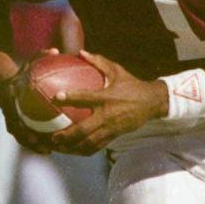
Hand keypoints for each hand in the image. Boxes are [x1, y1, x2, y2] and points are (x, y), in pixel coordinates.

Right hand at [0, 65, 57, 154]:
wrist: (0, 82)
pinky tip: (49, 147)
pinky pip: (25, 135)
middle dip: (31, 141)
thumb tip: (55, 50)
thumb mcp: (27, 63)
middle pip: (18, 131)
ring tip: (48, 151)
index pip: (15, 115)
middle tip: (46, 148)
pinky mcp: (16, 124)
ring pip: (21, 136)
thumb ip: (40, 56)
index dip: (24, 126)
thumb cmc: (19, 72)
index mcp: (10, 100)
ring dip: (33, 145)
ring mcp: (11, 120)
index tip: (36, 132)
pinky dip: (35, 142)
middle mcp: (10, 113)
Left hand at [49, 51, 168, 154]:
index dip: (70, 98)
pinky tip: (72, 151)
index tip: (55, 98)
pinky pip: (96, 147)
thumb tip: (81, 52)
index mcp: (106, 97)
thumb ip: (99, 62)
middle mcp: (107, 115)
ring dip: (72, 148)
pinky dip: (83, 151)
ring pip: (89, 143)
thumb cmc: (132, 85)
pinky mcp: (114, 136)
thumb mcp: (117, 70)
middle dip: (66, 136)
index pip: (85, 98)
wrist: (152, 103)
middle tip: (52, 137)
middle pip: (83, 130)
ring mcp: (110, 128)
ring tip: (59, 148)